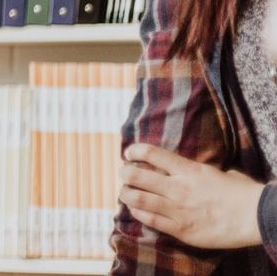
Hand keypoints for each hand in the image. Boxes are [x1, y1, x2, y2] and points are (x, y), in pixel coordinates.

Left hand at [119, 143, 265, 248]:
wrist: (257, 217)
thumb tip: (189, 169)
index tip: (129, 153)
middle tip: (125, 173)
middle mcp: (178, 188)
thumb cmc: (242, 193)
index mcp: (188, 170)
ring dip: (126, 194)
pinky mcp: (180, 230)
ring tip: (126, 192)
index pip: (150, 153)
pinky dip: (138, 213)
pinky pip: (149, 220)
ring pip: (136, 198)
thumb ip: (197, 171)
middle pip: (135, 175)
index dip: (133, 151)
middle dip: (124, 173)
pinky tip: (137, 210)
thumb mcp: (218, 172)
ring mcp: (177, 210)